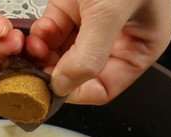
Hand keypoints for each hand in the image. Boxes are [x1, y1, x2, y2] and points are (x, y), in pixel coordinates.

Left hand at [25, 0, 170, 104]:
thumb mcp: (110, 13)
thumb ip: (88, 55)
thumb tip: (65, 86)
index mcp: (141, 45)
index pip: (106, 87)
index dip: (78, 93)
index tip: (52, 93)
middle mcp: (117, 38)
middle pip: (80, 73)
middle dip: (54, 74)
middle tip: (31, 77)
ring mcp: (93, 22)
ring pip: (62, 56)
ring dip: (43, 59)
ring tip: (29, 56)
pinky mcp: (72, 6)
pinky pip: (51, 34)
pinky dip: (39, 38)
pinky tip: (33, 38)